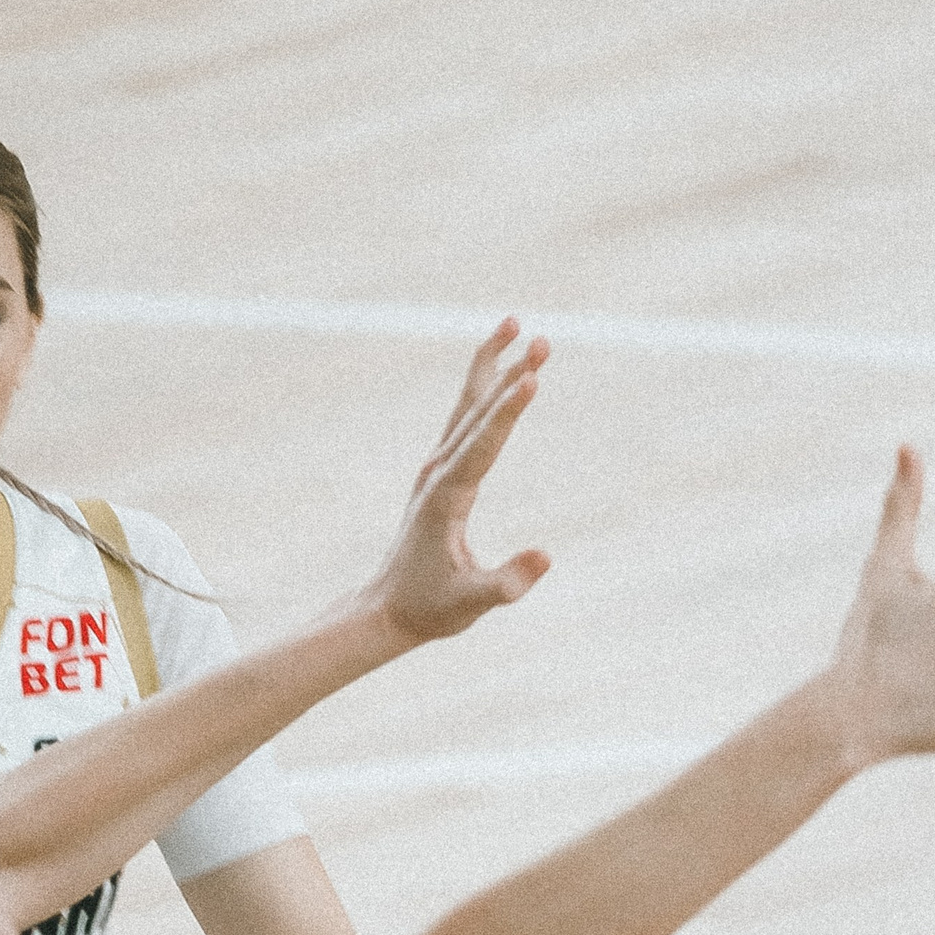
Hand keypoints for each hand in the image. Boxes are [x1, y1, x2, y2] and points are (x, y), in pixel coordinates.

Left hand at [365, 321, 550, 644]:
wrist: (389, 609)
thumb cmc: (431, 608)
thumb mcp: (471, 603)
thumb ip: (507, 584)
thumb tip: (545, 556)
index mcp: (446, 496)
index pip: (483, 444)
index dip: (508, 411)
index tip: (531, 377)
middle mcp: (438, 472)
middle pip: (476, 410)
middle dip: (509, 373)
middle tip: (541, 340)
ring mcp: (437, 468)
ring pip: (467, 405)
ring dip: (492, 365)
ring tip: (516, 326)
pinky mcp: (442, 473)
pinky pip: (465, 419)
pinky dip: (484, 390)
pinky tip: (500, 374)